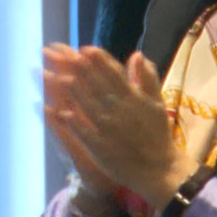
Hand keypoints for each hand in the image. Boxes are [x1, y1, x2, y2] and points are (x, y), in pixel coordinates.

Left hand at [43, 44, 196, 208]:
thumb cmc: (157, 134)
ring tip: (57, 76)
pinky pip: (86, 133)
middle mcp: (121, 110)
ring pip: (88, 105)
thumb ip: (148, 78)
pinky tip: (61, 113)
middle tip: (63, 55)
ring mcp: (110, 129)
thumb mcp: (157, 102)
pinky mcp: (102, 147)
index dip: (99, 61)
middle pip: (98, 85)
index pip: (114, 74)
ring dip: (72, 91)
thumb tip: (137, 55)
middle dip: (80, 69)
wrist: (160, 167)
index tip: (85, 49)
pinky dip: (75, 122)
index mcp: (135, 98)